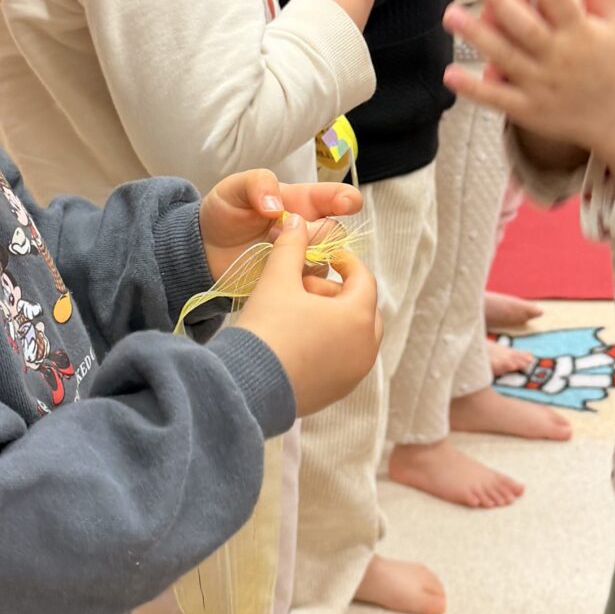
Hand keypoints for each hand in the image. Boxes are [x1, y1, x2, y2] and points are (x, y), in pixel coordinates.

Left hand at [200, 168, 362, 277]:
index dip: (345, 199)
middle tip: (293, 237)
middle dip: (321, 236)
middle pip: (335, 234)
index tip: (348, 203)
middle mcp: (309, 231)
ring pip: (325, 262)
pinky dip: (297, 285)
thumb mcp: (234, 188)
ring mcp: (304, 259)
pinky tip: (275, 281)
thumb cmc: (225, 214)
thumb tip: (276, 207)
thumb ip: (258, 184)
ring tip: (274, 260)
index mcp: (301, 203)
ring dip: (306, 262)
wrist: (205, 251)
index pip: (334, 198)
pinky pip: (309, 288)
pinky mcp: (296, 285)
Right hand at [233, 213, 382, 414]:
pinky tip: (297, 340)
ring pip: (354, 335)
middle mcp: (366, 347)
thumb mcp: (278, 280)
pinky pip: (344, 359)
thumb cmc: (267, 329)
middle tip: (305, 287)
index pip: (363, 278)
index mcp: (359, 315)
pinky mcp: (339, 392)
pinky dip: (330, 344)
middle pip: (362, 307)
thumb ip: (291, 247)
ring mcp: (355, 373)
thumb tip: (296, 221)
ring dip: (333, 318)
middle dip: (337, 292)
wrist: (248, 387)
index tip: (326, 256)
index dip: (344, 261)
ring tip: (298, 313)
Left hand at [445, 0, 614, 175]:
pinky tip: (450, 74)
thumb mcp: (614, 19)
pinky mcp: (528, 109)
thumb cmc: (612, 60)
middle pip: (527, 26)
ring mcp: (541, 85)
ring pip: (506, 58)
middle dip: (503, 1)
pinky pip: (498, 99)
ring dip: (478, 37)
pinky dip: (474, 89)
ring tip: (452, 14)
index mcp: (579, 32)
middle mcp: (558, 57)